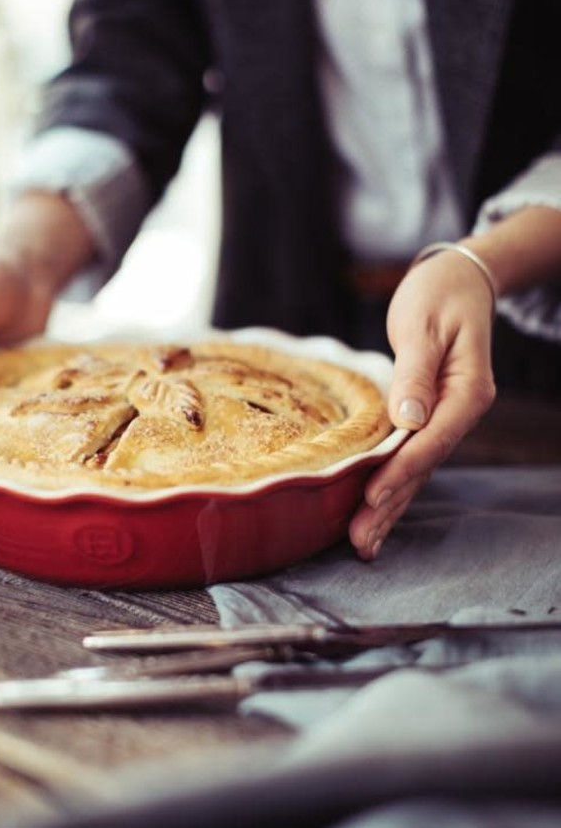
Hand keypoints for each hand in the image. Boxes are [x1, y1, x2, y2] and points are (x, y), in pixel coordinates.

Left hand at [348, 248, 495, 558]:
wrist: (459, 282)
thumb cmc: (438, 295)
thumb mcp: (425, 325)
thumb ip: (416, 372)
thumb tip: (407, 419)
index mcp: (466, 391)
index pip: (431, 439)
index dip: (400, 470)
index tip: (371, 495)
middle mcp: (460, 412)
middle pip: (423, 467)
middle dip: (390, 506)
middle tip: (359, 542)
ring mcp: (447, 419)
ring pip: (416, 471)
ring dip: (390, 508)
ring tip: (363, 545)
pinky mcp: (429, 419)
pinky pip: (410, 459)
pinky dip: (392, 487)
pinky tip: (375, 514)